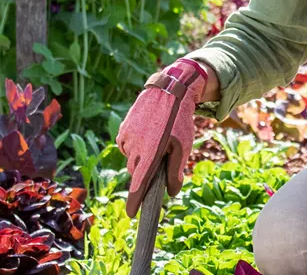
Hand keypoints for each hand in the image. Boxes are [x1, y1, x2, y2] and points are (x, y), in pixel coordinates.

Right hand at [118, 59, 209, 216]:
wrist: (168, 91)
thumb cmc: (179, 121)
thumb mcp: (183, 147)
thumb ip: (176, 172)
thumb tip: (171, 192)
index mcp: (149, 156)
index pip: (138, 186)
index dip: (134, 202)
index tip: (131, 215)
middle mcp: (134, 149)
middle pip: (136, 174)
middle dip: (145, 174)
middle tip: (160, 161)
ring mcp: (126, 139)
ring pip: (131, 160)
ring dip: (141, 159)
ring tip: (157, 143)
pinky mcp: (123, 130)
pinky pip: (127, 147)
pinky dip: (136, 147)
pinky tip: (148, 135)